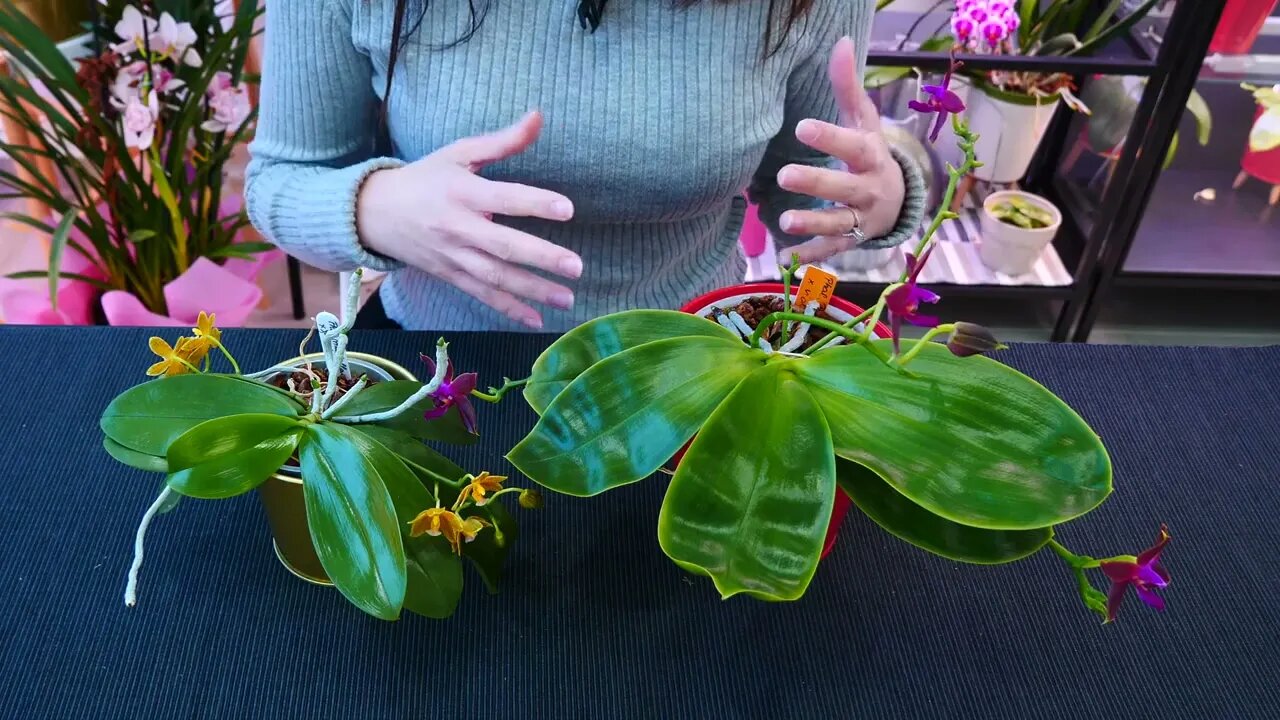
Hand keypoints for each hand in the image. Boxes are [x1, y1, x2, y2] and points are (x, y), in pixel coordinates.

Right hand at [357, 110, 580, 328]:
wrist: (374, 213)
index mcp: (462, 192)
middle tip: (576, 266)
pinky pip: (482, 295)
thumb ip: (502, 141)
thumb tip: (538, 116)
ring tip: (567, 298)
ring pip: (495, 277)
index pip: (503, 198)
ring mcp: (453, 256)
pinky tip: (537, 320)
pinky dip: (509, 309)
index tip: (568, 209)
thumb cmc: (425, 178)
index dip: (535, 203)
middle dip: (541, 257)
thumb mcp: (459, 154)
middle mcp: (458, 227)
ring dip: (532, 290)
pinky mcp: (451, 276)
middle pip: (502, 245)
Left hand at [775, 37, 905, 264]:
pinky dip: (810, 255)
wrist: (899, 201)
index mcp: (871, 156)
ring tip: (783, 222)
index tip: (802, 127)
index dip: (830, 137)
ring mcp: (860, 219)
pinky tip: (784, 259)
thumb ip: (847, 86)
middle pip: (843, 186)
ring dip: (812, 223)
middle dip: (816, 182)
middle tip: (784, 174)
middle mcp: (868, 189)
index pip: (851, 145)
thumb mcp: (862, 121)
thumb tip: (839, 41)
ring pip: (837, 222)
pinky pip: (831, 249)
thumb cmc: (869, 153)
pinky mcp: (851, 241)